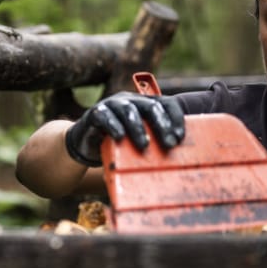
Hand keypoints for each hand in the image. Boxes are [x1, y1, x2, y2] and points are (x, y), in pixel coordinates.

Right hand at [64, 92, 185, 166]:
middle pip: (151, 106)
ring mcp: (112, 104)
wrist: (87, 144)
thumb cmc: (120, 145)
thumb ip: (154, 146)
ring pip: (128, 110)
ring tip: (144, 146)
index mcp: (145, 104)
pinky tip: (119, 137)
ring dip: (138, 128)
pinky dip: (113, 126)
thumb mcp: (138, 143)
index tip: (179, 137)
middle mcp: (130, 100)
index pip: (166, 103)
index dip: (175, 118)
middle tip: (169, 144)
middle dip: (162, 125)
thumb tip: (177, 167)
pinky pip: (104, 116)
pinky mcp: (95, 113)